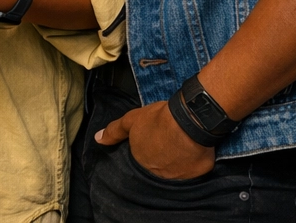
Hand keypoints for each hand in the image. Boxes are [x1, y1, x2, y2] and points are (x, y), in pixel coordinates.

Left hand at [96, 102, 215, 179]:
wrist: (189, 120)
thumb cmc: (159, 119)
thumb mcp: (131, 120)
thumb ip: (114, 131)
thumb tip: (98, 140)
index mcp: (141, 161)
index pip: (143, 160)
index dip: (149, 150)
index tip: (155, 142)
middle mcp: (158, 174)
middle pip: (158, 168)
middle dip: (162, 158)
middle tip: (169, 143)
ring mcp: (179, 177)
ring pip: (176, 172)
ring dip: (177, 163)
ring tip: (182, 147)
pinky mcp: (198, 175)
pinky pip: (195, 172)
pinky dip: (195, 164)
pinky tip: (196, 153)